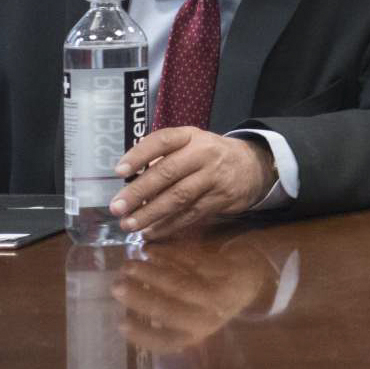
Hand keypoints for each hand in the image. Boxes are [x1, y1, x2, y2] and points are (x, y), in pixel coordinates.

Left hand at [110, 128, 278, 240]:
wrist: (252, 166)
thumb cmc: (209, 155)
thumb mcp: (190, 144)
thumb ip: (163, 157)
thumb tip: (129, 181)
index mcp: (190, 136)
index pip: (162, 141)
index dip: (139, 155)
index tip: (118, 171)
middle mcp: (203, 154)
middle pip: (168, 173)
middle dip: (139, 192)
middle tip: (117, 208)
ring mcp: (213, 178)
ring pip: (179, 197)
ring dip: (151, 213)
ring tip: (130, 224)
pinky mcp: (220, 199)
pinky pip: (191, 214)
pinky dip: (169, 225)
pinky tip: (151, 232)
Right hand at [112, 245, 273, 351]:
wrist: (253, 278)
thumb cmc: (211, 301)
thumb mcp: (192, 317)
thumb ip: (166, 318)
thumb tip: (125, 314)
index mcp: (196, 334)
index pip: (166, 341)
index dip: (143, 334)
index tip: (120, 323)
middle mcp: (209, 318)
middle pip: (170, 310)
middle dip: (140, 298)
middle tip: (116, 286)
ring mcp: (219, 293)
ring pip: (179, 283)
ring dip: (150, 273)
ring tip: (127, 265)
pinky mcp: (225, 270)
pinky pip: (191, 261)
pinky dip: (167, 254)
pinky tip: (149, 250)